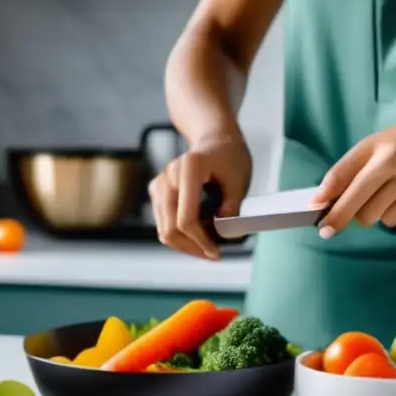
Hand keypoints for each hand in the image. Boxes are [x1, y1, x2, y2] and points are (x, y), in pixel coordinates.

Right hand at [149, 131, 251, 258]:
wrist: (215, 140)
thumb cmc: (229, 158)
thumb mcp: (239, 181)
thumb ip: (233, 206)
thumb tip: (226, 233)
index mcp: (189, 169)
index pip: (186, 219)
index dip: (201, 242)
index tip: (216, 253)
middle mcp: (168, 176)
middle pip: (170, 229)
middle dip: (192, 247)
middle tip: (213, 254)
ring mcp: (159, 184)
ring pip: (164, 230)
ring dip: (186, 244)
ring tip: (208, 244)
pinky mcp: (156, 192)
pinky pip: (163, 223)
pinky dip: (179, 234)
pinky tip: (199, 234)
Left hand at [311, 116, 395, 237]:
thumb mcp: (375, 144)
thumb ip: (350, 169)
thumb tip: (324, 199)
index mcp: (375, 146)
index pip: (344, 173)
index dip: (327, 194)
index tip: (314, 209)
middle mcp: (393, 161)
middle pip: (358, 201)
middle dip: (339, 218)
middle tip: (327, 230)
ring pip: (374, 215)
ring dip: (367, 215)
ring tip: (376, 199)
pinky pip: (393, 218)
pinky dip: (387, 216)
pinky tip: (395, 200)